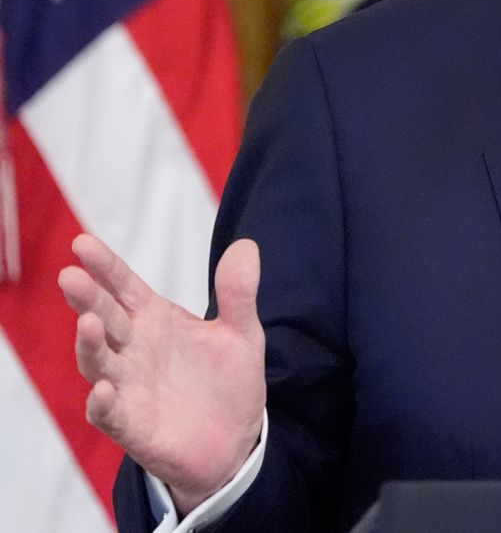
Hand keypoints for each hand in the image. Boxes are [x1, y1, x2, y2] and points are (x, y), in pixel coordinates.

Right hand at [58, 234, 266, 513]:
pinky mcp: (131, 425)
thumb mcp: (241, 333)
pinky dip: (103, 402)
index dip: (104, 266)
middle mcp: (133, 349)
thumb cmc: (227, 381)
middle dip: (87, 298)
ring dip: (90, 345)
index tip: (83, 243)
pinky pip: (108, 413)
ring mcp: (128, 387)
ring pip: (98, 362)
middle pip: (103, 317)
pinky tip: (105, 390)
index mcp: (154, 320)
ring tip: (89, 323)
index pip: (123, 287)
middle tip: (71, 277)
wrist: (235, 440)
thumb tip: (247, 246)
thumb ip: (239, 293)